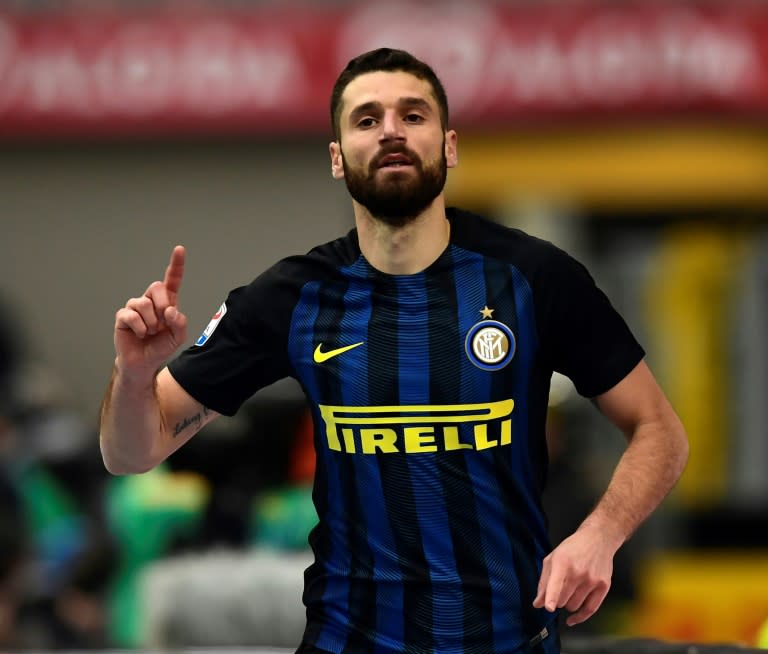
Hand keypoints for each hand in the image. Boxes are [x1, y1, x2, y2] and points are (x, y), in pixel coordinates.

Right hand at [114, 245, 187, 378]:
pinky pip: (131, 315)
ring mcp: (135, 307)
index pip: (172, 280)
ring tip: (150, 332)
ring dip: (151, 322)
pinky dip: (140, 327)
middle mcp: (150, 300)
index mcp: (167, 302)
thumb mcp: (178, 336)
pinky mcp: (123, 316)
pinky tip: (140, 334)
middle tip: (162, 322)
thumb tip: (170, 310)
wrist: (144, 363)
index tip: (179, 249)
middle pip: (157, 286)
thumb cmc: (161, 346)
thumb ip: (180, 322)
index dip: (176, 265)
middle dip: (162, 304)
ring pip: (144, 303)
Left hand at [532, 524, 616, 625]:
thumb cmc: (573, 548)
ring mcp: (592, 580)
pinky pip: (590, 610)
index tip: (549, 607)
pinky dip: (579, 617)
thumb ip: (543, 582)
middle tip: (559, 590)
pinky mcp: (604, 586)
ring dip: (568, 604)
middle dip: (557, 599)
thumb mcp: (553, 558)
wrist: (598, 539)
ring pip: (573, 606)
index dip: (551, 597)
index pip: (556, 583)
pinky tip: (572, 619)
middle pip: (562, 600)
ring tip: (569, 592)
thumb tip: (538, 603)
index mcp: (562, 562)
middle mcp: (578, 572)